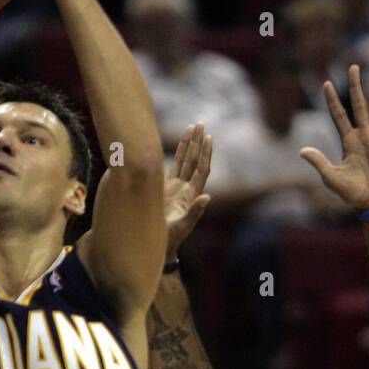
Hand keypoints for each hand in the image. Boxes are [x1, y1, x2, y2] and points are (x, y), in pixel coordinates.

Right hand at [164, 123, 211, 257]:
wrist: (160, 245)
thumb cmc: (170, 239)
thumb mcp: (182, 227)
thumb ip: (194, 213)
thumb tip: (207, 197)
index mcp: (191, 195)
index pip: (201, 169)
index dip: (205, 154)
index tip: (208, 138)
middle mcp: (186, 188)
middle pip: (194, 160)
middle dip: (198, 142)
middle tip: (201, 123)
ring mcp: (176, 188)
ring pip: (184, 161)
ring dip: (189, 144)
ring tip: (193, 126)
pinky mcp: (165, 189)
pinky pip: (172, 167)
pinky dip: (176, 154)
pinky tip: (179, 144)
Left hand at [300, 66, 368, 212]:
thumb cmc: (353, 194)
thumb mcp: (332, 177)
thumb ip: (319, 162)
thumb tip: (301, 150)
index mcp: (348, 142)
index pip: (338, 115)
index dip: (332, 100)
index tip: (326, 83)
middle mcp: (364, 136)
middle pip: (359, 105)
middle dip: (355, 86)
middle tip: (353, 66)